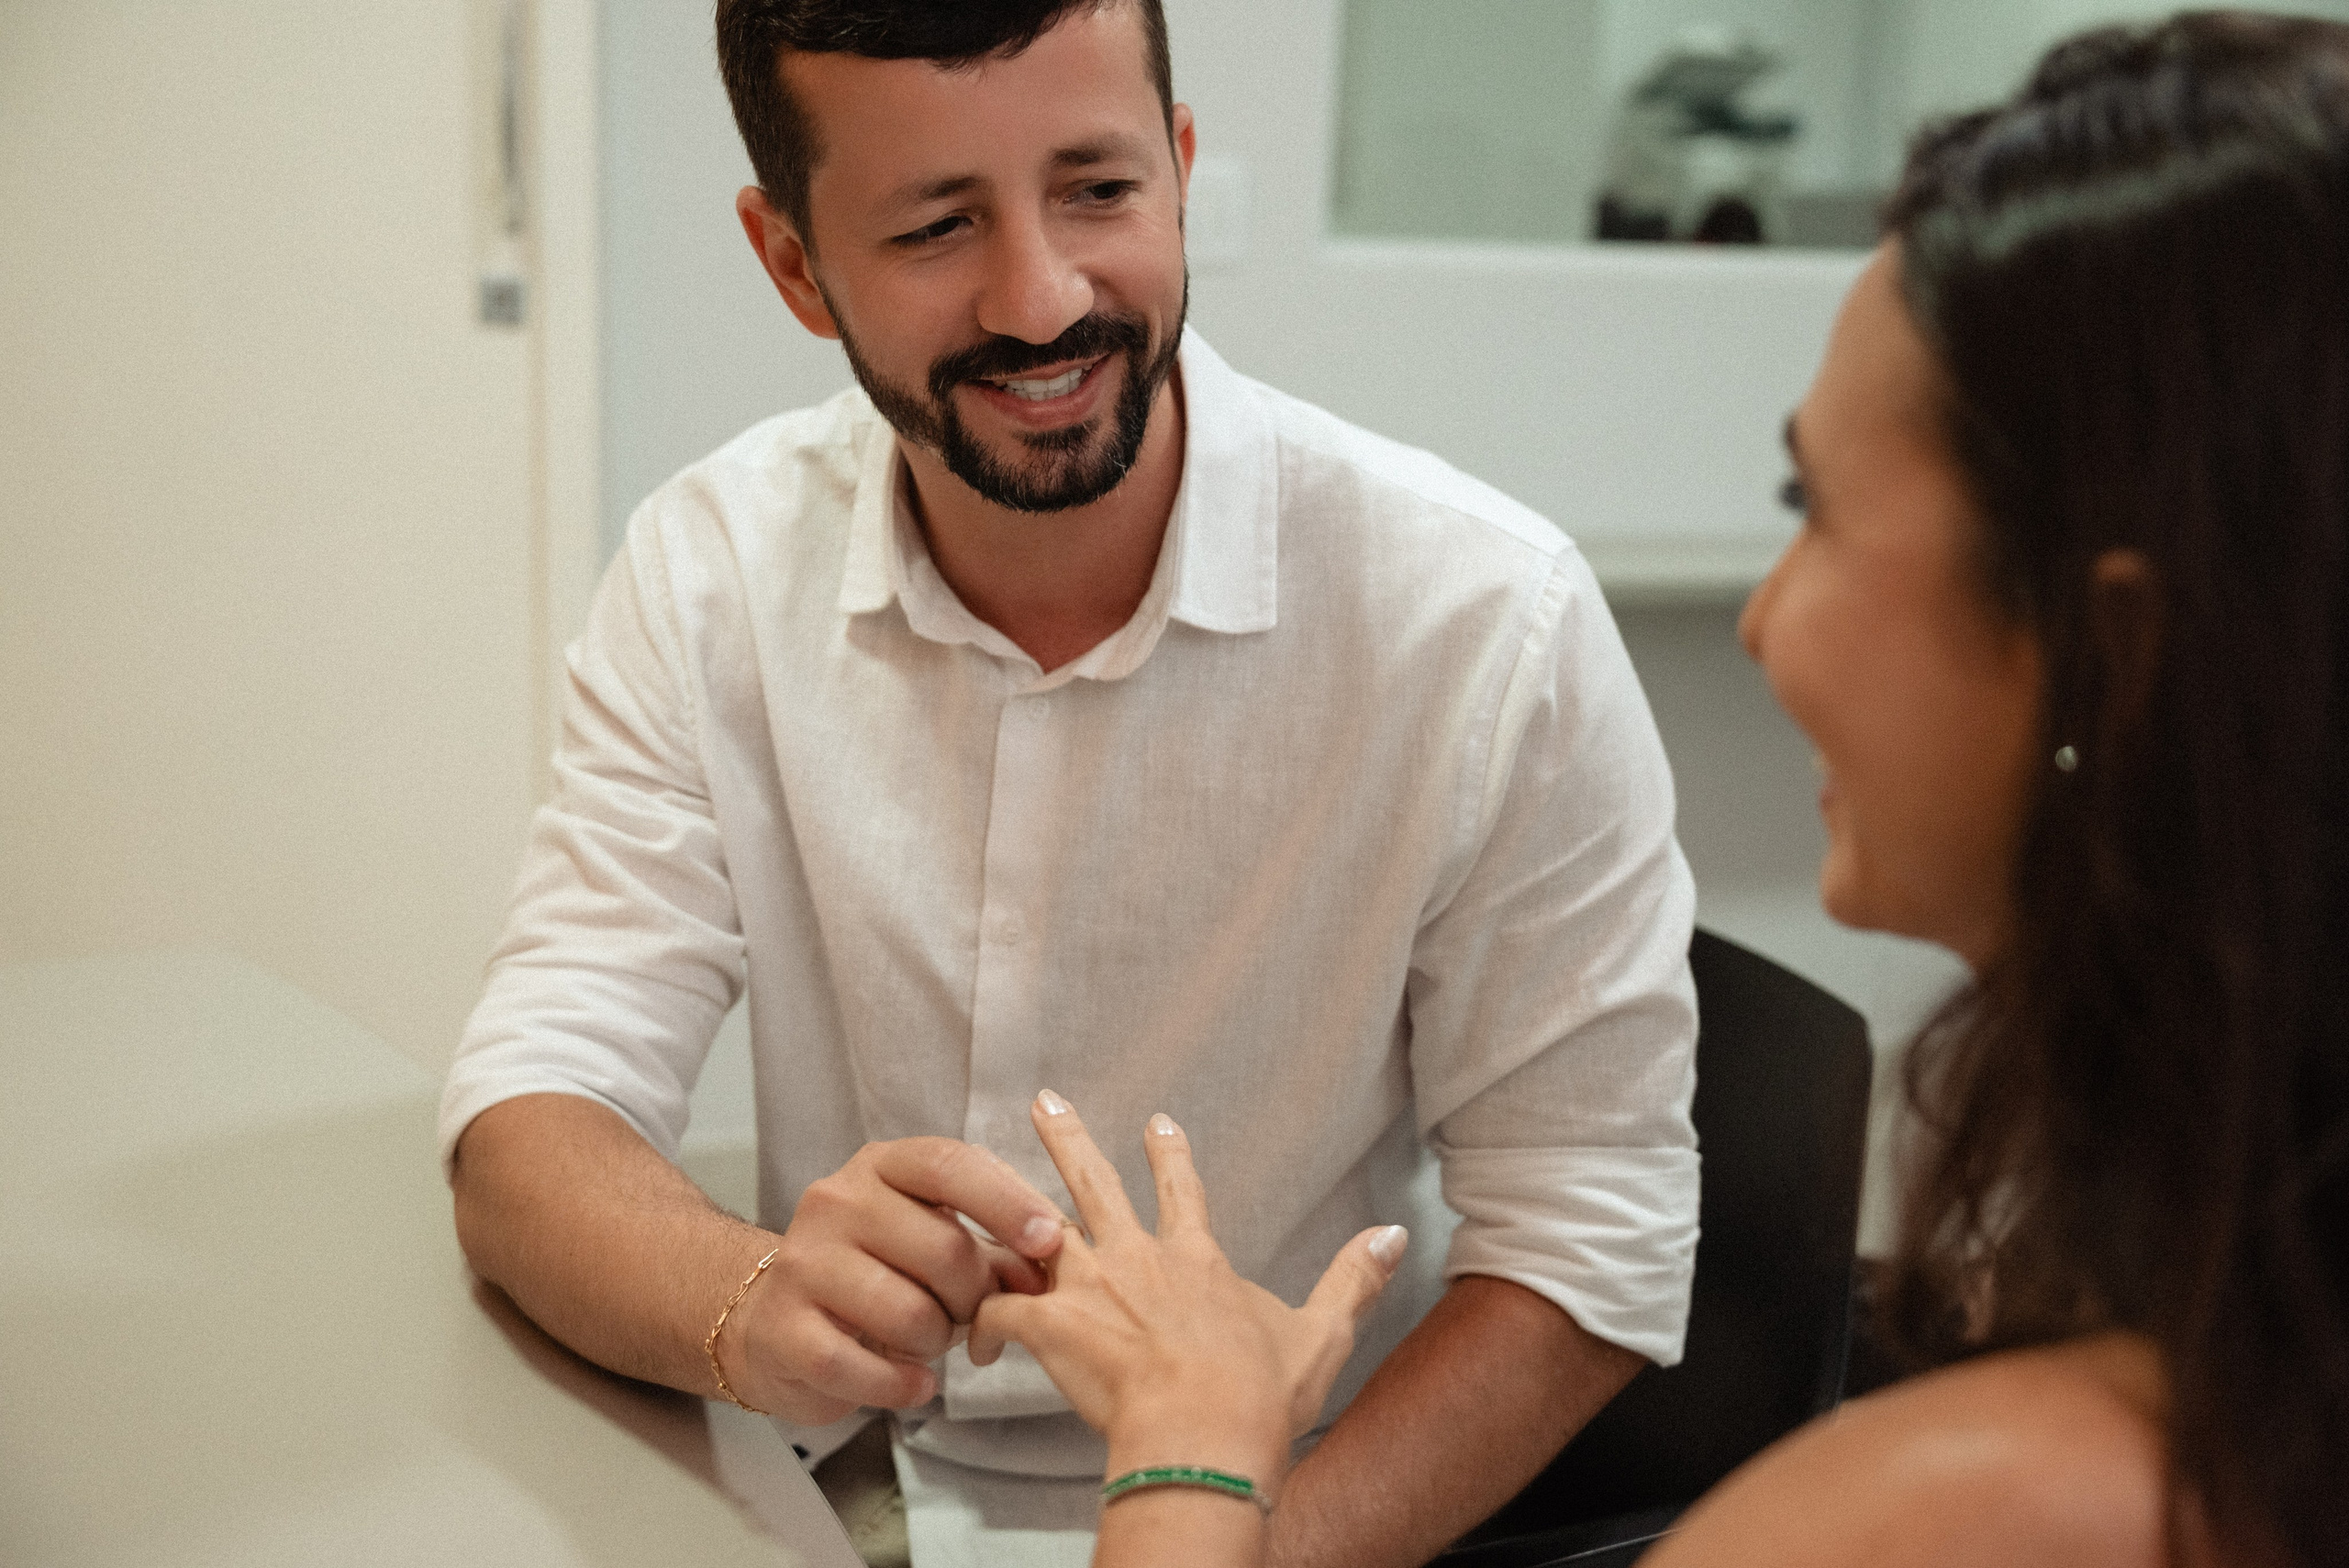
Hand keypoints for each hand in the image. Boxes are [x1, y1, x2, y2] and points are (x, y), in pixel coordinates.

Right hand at [724, 1137, 1066, 1423]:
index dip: (1007, 1202)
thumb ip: (995, 1249)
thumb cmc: (875, 1275)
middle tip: (970, 1316)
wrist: (773, 1321)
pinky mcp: (783, 1328)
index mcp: (882, 1166)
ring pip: (908, 1313)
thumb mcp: (933, 1242)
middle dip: (976, 1296)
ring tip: (928, 1342)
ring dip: (937, 1342)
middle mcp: (836, 1201)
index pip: (950, 1165)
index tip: (1051, 1239)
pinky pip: (863, 1368)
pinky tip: (913, 1384)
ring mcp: (803, 1262)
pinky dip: (902, 1386)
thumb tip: (1050, 1267)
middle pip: (943, 1248)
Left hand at [969, 1091, 1406, 1478]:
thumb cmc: (1259, 1396)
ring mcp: (1091, 1289)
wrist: (1206, 1435)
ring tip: (968, 1190)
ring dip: (1001, 1209)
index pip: (1181, 1190)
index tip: (1159, 1122)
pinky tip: (974, 1340)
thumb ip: (1352, 1280)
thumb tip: (1395, 1235)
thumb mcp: (1321, 1334)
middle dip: (1068, 1139)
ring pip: (1033, 1230)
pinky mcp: (1054, 1327)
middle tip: (1045, 1102)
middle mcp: (1137, 1259)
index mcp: (1195, 1259)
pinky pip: (1002, 1312)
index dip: (1170, 1154)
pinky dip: (983, 1323)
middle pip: (1093, 1183)